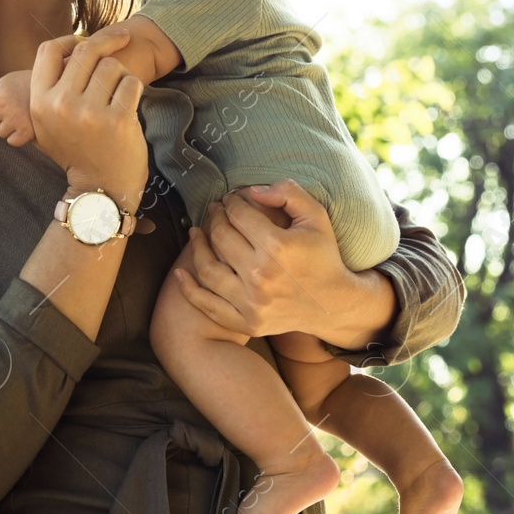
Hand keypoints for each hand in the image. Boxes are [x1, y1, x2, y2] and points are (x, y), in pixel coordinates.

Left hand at [0, 70, 35, 146]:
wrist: (62, 89)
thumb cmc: (36, 85)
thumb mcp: (14, 79)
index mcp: (0, 89)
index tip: (7, 100)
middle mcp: (4, 104)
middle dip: (1, 116)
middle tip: (18, 109)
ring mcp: (14, 119)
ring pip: (0, 131)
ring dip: (9, 127)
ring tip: (23, 118)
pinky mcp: (26, 132)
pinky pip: (12, 141)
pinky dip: (19, 137)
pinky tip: (28, 128)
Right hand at [28, 27, 146, 205]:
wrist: (100, 187)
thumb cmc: (76, 149)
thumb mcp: (47, 123)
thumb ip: (49, 87)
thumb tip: (62, 47)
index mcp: (39, 102)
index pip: (48, 50)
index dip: (69, 39)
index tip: (85, 41)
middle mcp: (61, 105)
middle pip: (85, 52)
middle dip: (107, 43)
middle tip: (122, 39)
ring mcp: (90, 113)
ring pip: (111, 66)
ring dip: (120, 73)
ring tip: (118, 92)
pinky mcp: (118, 120)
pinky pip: (131, 82)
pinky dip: (134, 88)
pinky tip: (129, 103)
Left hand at [173, 179, 353, 337]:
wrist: (333, 304)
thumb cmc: (323, 256)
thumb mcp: (316, 216)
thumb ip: (287, 192)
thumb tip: (251, 191)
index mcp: (278, 247)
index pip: (239, 215)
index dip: (231, 202)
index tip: (230, 200)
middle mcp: (262, 275)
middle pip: (221, 238)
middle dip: (214, 218)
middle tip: (214, 211)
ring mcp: (253, 302)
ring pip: (208, 268)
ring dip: (197, 246)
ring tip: (197, 233)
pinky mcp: (247, 322)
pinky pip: (208, 304)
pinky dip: (189, 288)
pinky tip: (181, 271)